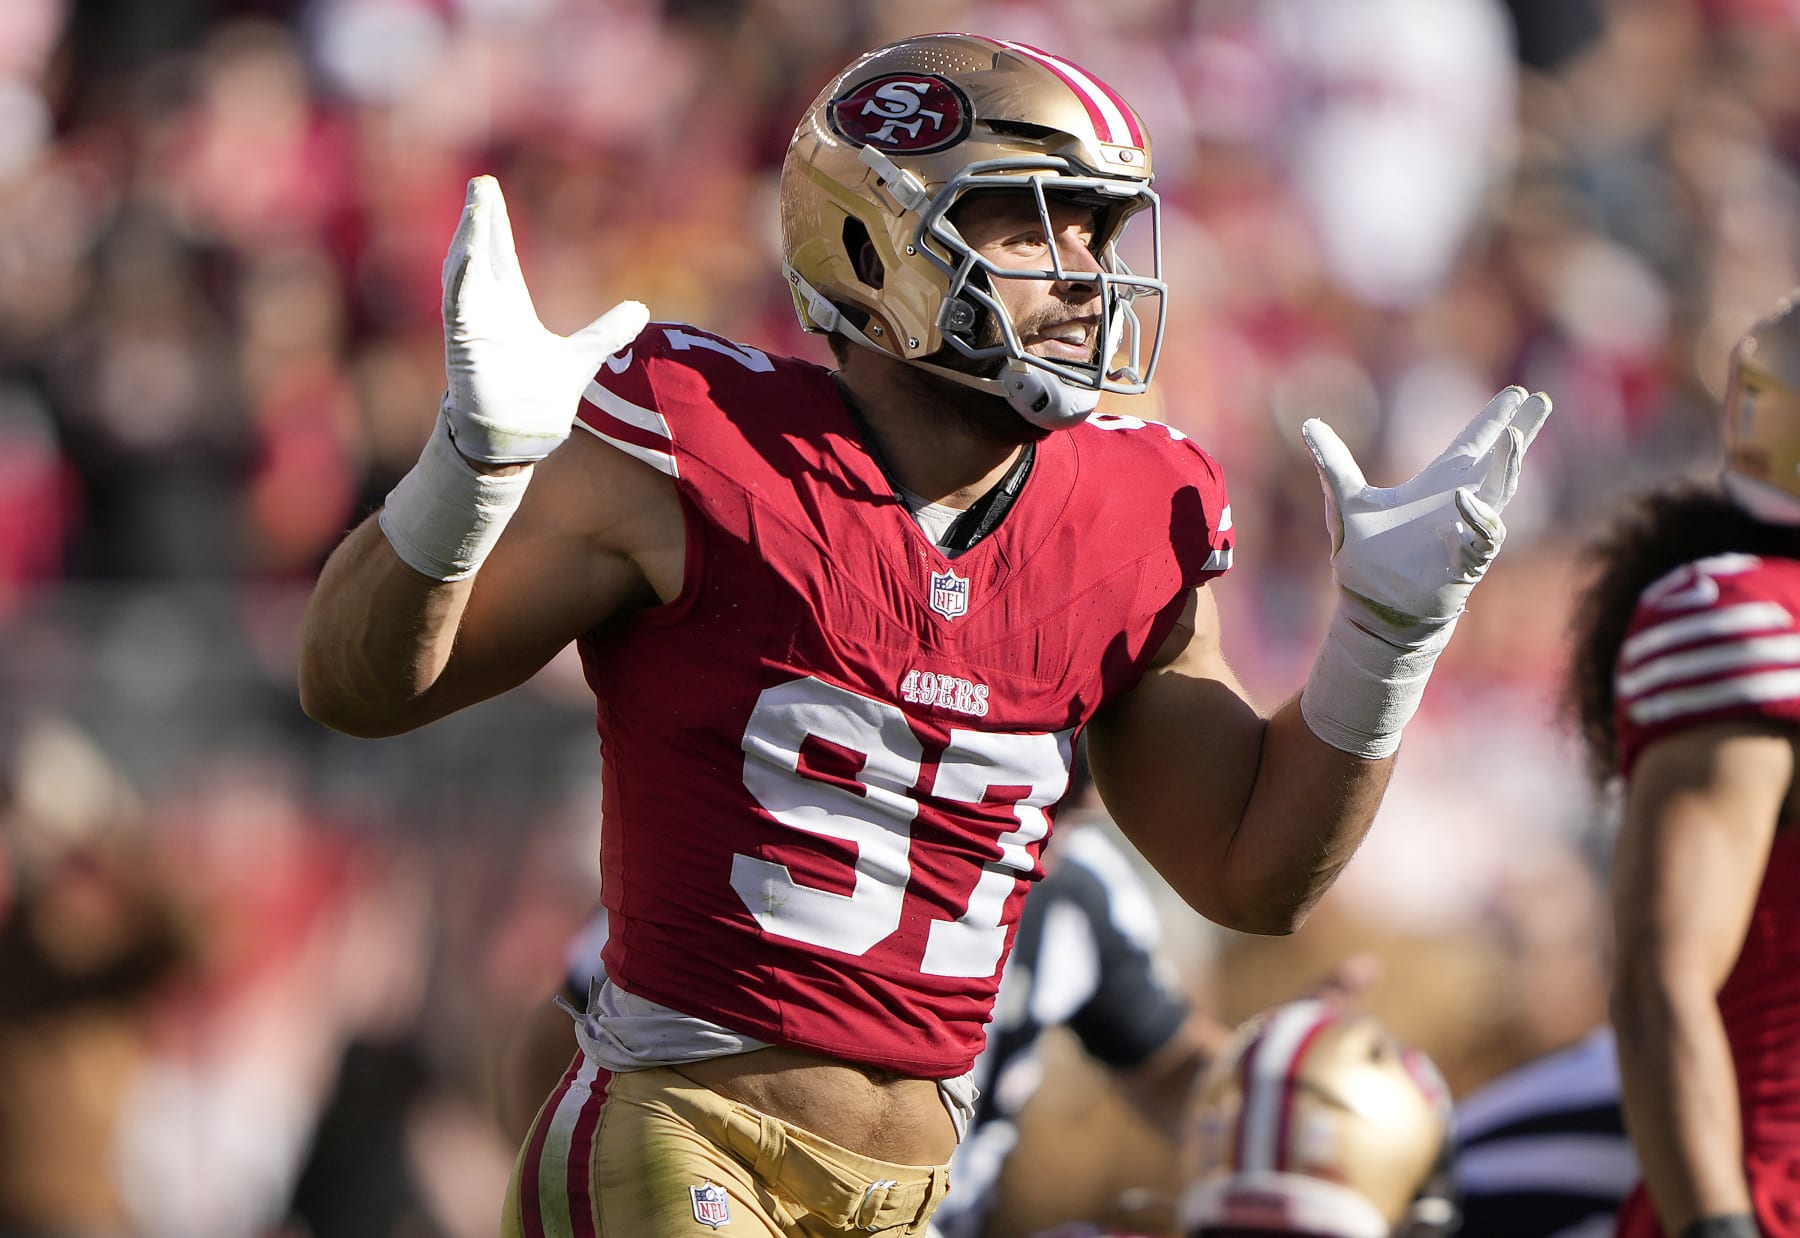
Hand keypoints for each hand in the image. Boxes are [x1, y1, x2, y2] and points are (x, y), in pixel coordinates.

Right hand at [440, 175, 648, 463]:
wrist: (520, 435)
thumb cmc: (538, 396)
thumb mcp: (581, 357)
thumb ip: (607, 332)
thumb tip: (640, 309)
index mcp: (508, 306)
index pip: (500, 255)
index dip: (495, 225)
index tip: (488, 190)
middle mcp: (486, 309)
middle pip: (480, 253)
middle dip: (479, 219)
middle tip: (480, 184)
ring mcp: (474, 325)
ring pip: (466, 272)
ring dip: (469, 239)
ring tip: (476, 207)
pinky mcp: (465, 343)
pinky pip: (460, 305)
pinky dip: (463, 279)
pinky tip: (468, 254)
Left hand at [1301, 386, 1551, 649]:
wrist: (1374, 607)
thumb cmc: (1366, 560)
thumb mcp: (1346, 504)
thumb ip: (1333, 465)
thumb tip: (1309, 425)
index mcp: (1436, 486)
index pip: (1472, 444)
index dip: (1494, 420)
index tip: (1518, 393)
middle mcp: (1459, 504)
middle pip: (1499, 462)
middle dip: (1519, 432)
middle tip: (1540, 400)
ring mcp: (1468, 532)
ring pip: (1499, 493)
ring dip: (1508, 465)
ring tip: (1515, 436)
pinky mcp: (1467, 562)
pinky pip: (1484, 536)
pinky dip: (1477, 518)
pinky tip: (1463, 499)